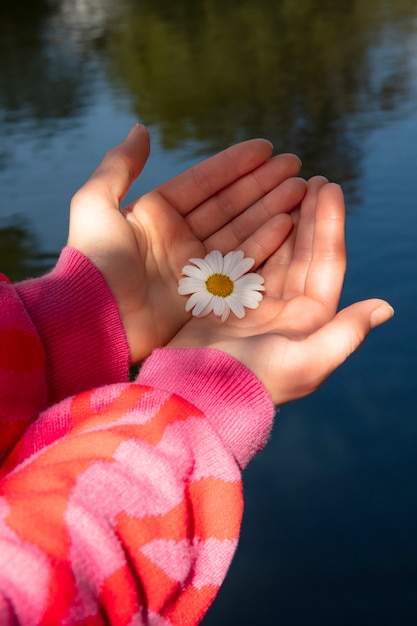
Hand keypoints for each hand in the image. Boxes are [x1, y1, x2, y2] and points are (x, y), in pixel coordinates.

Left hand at [67, 124, 305, 362]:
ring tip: (301, 189)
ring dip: (270, 209)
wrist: (94, 321)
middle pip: (228, 204)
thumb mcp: (95, 204)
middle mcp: (178, 237)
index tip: (266, 148)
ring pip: (240, 230)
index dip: (234, 164)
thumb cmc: (94, 261)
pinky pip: (241, 262)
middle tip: (296, 166)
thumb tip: (141, 128)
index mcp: (155, 214)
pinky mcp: (206, 292)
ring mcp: (194, 265)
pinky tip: (289, 223)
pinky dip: (265, 243)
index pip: (203, 182)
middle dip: (262, 184)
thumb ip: (119, 165)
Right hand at [168, 178, 393, 404]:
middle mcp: (286, 310)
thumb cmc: (251, 381)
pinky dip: (252, 235)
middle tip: (312, 178)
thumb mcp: (306, 362)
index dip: (330, 224)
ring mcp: (255, 304)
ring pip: (275, 252)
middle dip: (310, 216)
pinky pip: (244, 259)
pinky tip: (255, 213)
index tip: (330, 186)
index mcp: (309, 322)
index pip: (326, 264)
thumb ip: (346, 334)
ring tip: (287, 185)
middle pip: (303, 253)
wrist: (194, 395)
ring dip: (283, 219)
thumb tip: (385, 307)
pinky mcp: (226, 300)